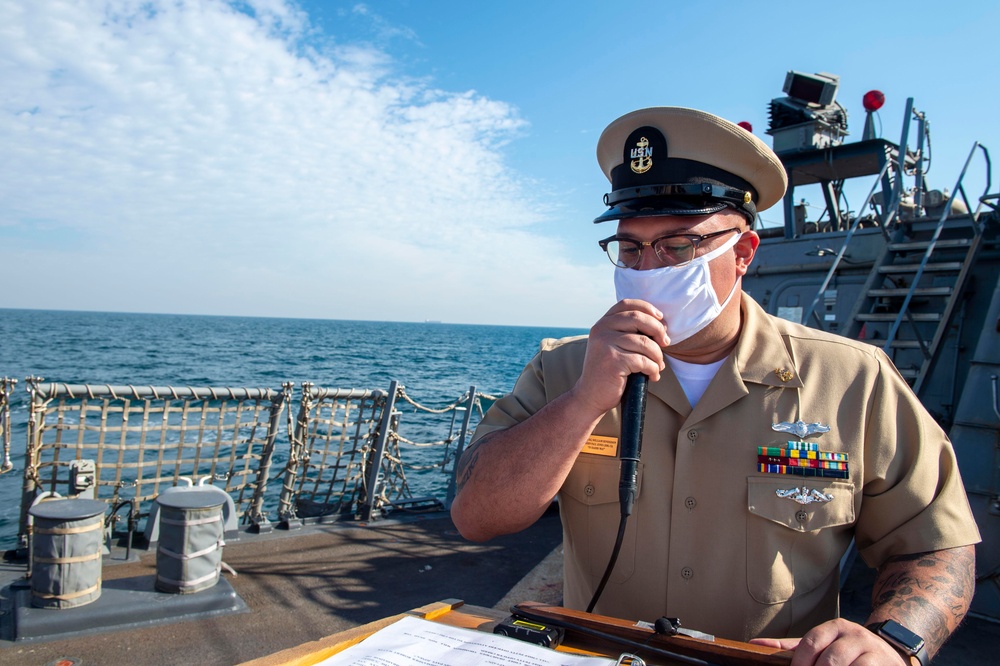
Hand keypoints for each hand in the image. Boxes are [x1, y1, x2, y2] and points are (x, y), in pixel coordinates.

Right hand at [569, 299, 667, 416]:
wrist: (590, 396)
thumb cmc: (609, 370)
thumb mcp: (613, 344)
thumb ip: (629, 332)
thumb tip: (661, 326)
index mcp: (602, 323)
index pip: (627, 304)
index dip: (647, 308)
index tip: (661, 319)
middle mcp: (601, 330)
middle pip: (638, 318)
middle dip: (658, 330)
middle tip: (665, 343)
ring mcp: (605, 345)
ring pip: (645, 342)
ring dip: (658, 356)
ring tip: (658, 366)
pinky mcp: (613, 361)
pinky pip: (643, 361)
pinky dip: (653, 369)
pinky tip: (653, 376)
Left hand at [750, 618, 906, 664]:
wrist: (892, 654)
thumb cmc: (848, 653)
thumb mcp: (822, 645)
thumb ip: (792, 648)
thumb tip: (755, 645)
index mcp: (835, 627)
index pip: (811, 642)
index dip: (800, 663)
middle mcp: (854, 634)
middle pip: (830, 659)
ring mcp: (872, 650)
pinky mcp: (885, 665)